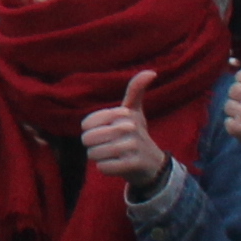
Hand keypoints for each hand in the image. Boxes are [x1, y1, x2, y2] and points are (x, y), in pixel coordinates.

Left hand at [84, 69, 171, 190]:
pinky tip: (116, 165)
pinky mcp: (133, 164)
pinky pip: (104, 167)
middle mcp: (130, 126)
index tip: (103, 132)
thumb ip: (136, 91)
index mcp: (124, 113)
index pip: (86, 124)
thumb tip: (151, 71)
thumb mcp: (135, 111)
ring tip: (111, 156)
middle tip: (106, 146)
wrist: (153, 164)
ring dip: (98, 158)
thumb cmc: (136, 135)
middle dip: (92, 147)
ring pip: (94, 154)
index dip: (90, 132)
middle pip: (89, 139)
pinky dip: (105, 168)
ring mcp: (133, 146)